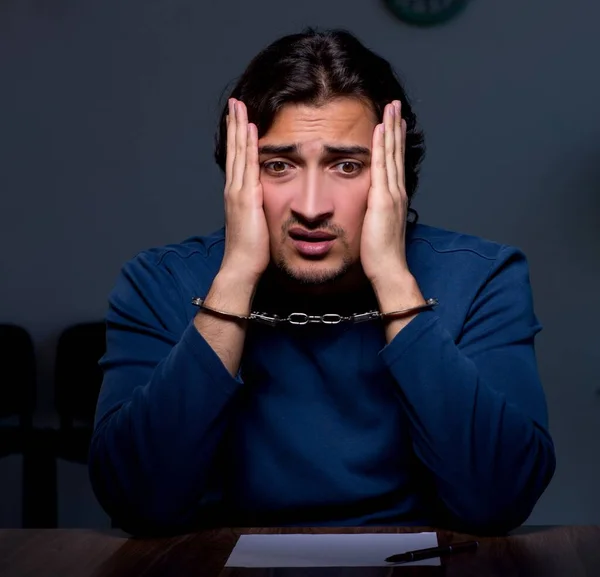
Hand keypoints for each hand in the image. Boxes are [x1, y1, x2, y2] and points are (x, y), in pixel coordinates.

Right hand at [219, 99, 269, 284]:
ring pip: (238, 152)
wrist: (241, 266)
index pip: (237, 159)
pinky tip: (251, 129)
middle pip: (234, 150)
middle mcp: (234, 189)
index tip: (240, 120)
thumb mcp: (256, 225)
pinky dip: (248, 146)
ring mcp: (238, 192)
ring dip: (239, 128)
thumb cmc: (251, 251)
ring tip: (239, 106)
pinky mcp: (245, 198)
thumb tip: (266, 206)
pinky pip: (248, 166)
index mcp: (237, 195)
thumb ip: (259, 211)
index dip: (237, 139)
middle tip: (235, 103)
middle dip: (235, 125)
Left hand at [360, 101, 409, 287]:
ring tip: (391, 107)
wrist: (388, 268)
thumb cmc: (380, 254)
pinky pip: (381, 167)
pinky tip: (379, 129)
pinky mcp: (383, 199)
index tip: (392, 122)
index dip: (394, 141)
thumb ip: (374, 212)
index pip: (394, 162)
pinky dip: (381, 146)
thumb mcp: (376, 226)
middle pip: (396, 152)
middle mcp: (396, 191)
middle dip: (395, 126)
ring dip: (391, 128)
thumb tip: (367, 205)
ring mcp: (392, 194)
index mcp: (394, 197)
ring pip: (391, 154)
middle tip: (395, 104)